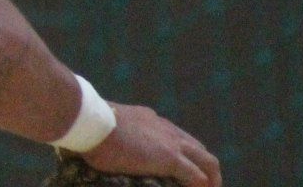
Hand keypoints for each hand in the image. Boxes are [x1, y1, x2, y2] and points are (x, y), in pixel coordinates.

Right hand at [83, 103, 220, 186]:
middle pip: (198, 149)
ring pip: (206, 160)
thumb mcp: (109, 128)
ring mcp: (170, 143)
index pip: (178, 137)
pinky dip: (202, 186)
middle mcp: (165, 129)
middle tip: (205, 186)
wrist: (91, 122)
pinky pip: (197, 176)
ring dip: (211, 178)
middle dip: (205, 167)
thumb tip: (105, 148)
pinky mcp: (170, 158)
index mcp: (151, 121)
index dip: (186, 154)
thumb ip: (117, 137)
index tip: (185, 169)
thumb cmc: (91, 126)